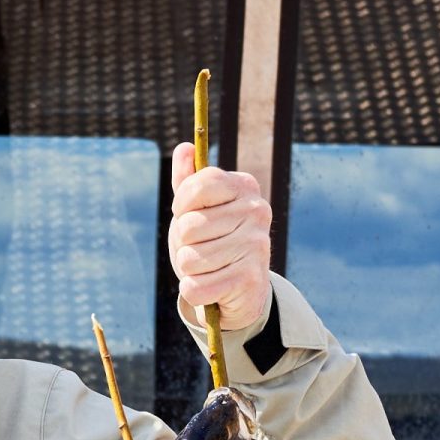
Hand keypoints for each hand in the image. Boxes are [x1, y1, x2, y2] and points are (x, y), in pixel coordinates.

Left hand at [169, 143, 276, 336]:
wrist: (241, 291)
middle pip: (189, 226)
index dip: (182, 205)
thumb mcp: (197, 210)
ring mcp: (257, 244)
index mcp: (244, 186)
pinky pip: (195, 286)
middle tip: (203, 247)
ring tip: (208, 268)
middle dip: (184, 243)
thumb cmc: (213, 242)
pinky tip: (212, 286)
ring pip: (189, 258)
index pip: (199, 185)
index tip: (187, 214)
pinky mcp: (251, 278)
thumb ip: (188, 181)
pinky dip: (194, 291)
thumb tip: (183, 147)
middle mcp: (256, 211)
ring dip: (189, 269)